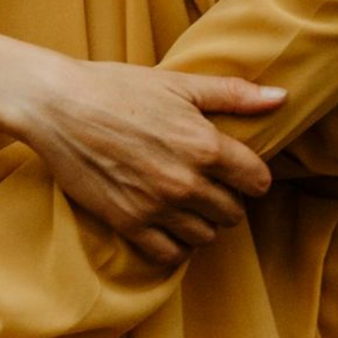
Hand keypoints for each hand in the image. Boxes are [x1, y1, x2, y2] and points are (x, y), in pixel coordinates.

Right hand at [13, 61, 283, 265]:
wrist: (56, 106)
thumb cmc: (116, 88)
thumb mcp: (178, 84)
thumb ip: (233, 95)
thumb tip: (281, 98)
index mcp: (206, 145)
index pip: (257, 181)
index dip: (252, 177)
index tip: (238, 172)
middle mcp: (186, 182)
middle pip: (232, 213)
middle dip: (226, 201)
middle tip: (208, 186)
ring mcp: (156, 207)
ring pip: (205, 237)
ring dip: (202, 224)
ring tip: (185, 205)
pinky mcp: (127, 223)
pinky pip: (169, 254)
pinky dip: (174, 245)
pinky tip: (166, 226)